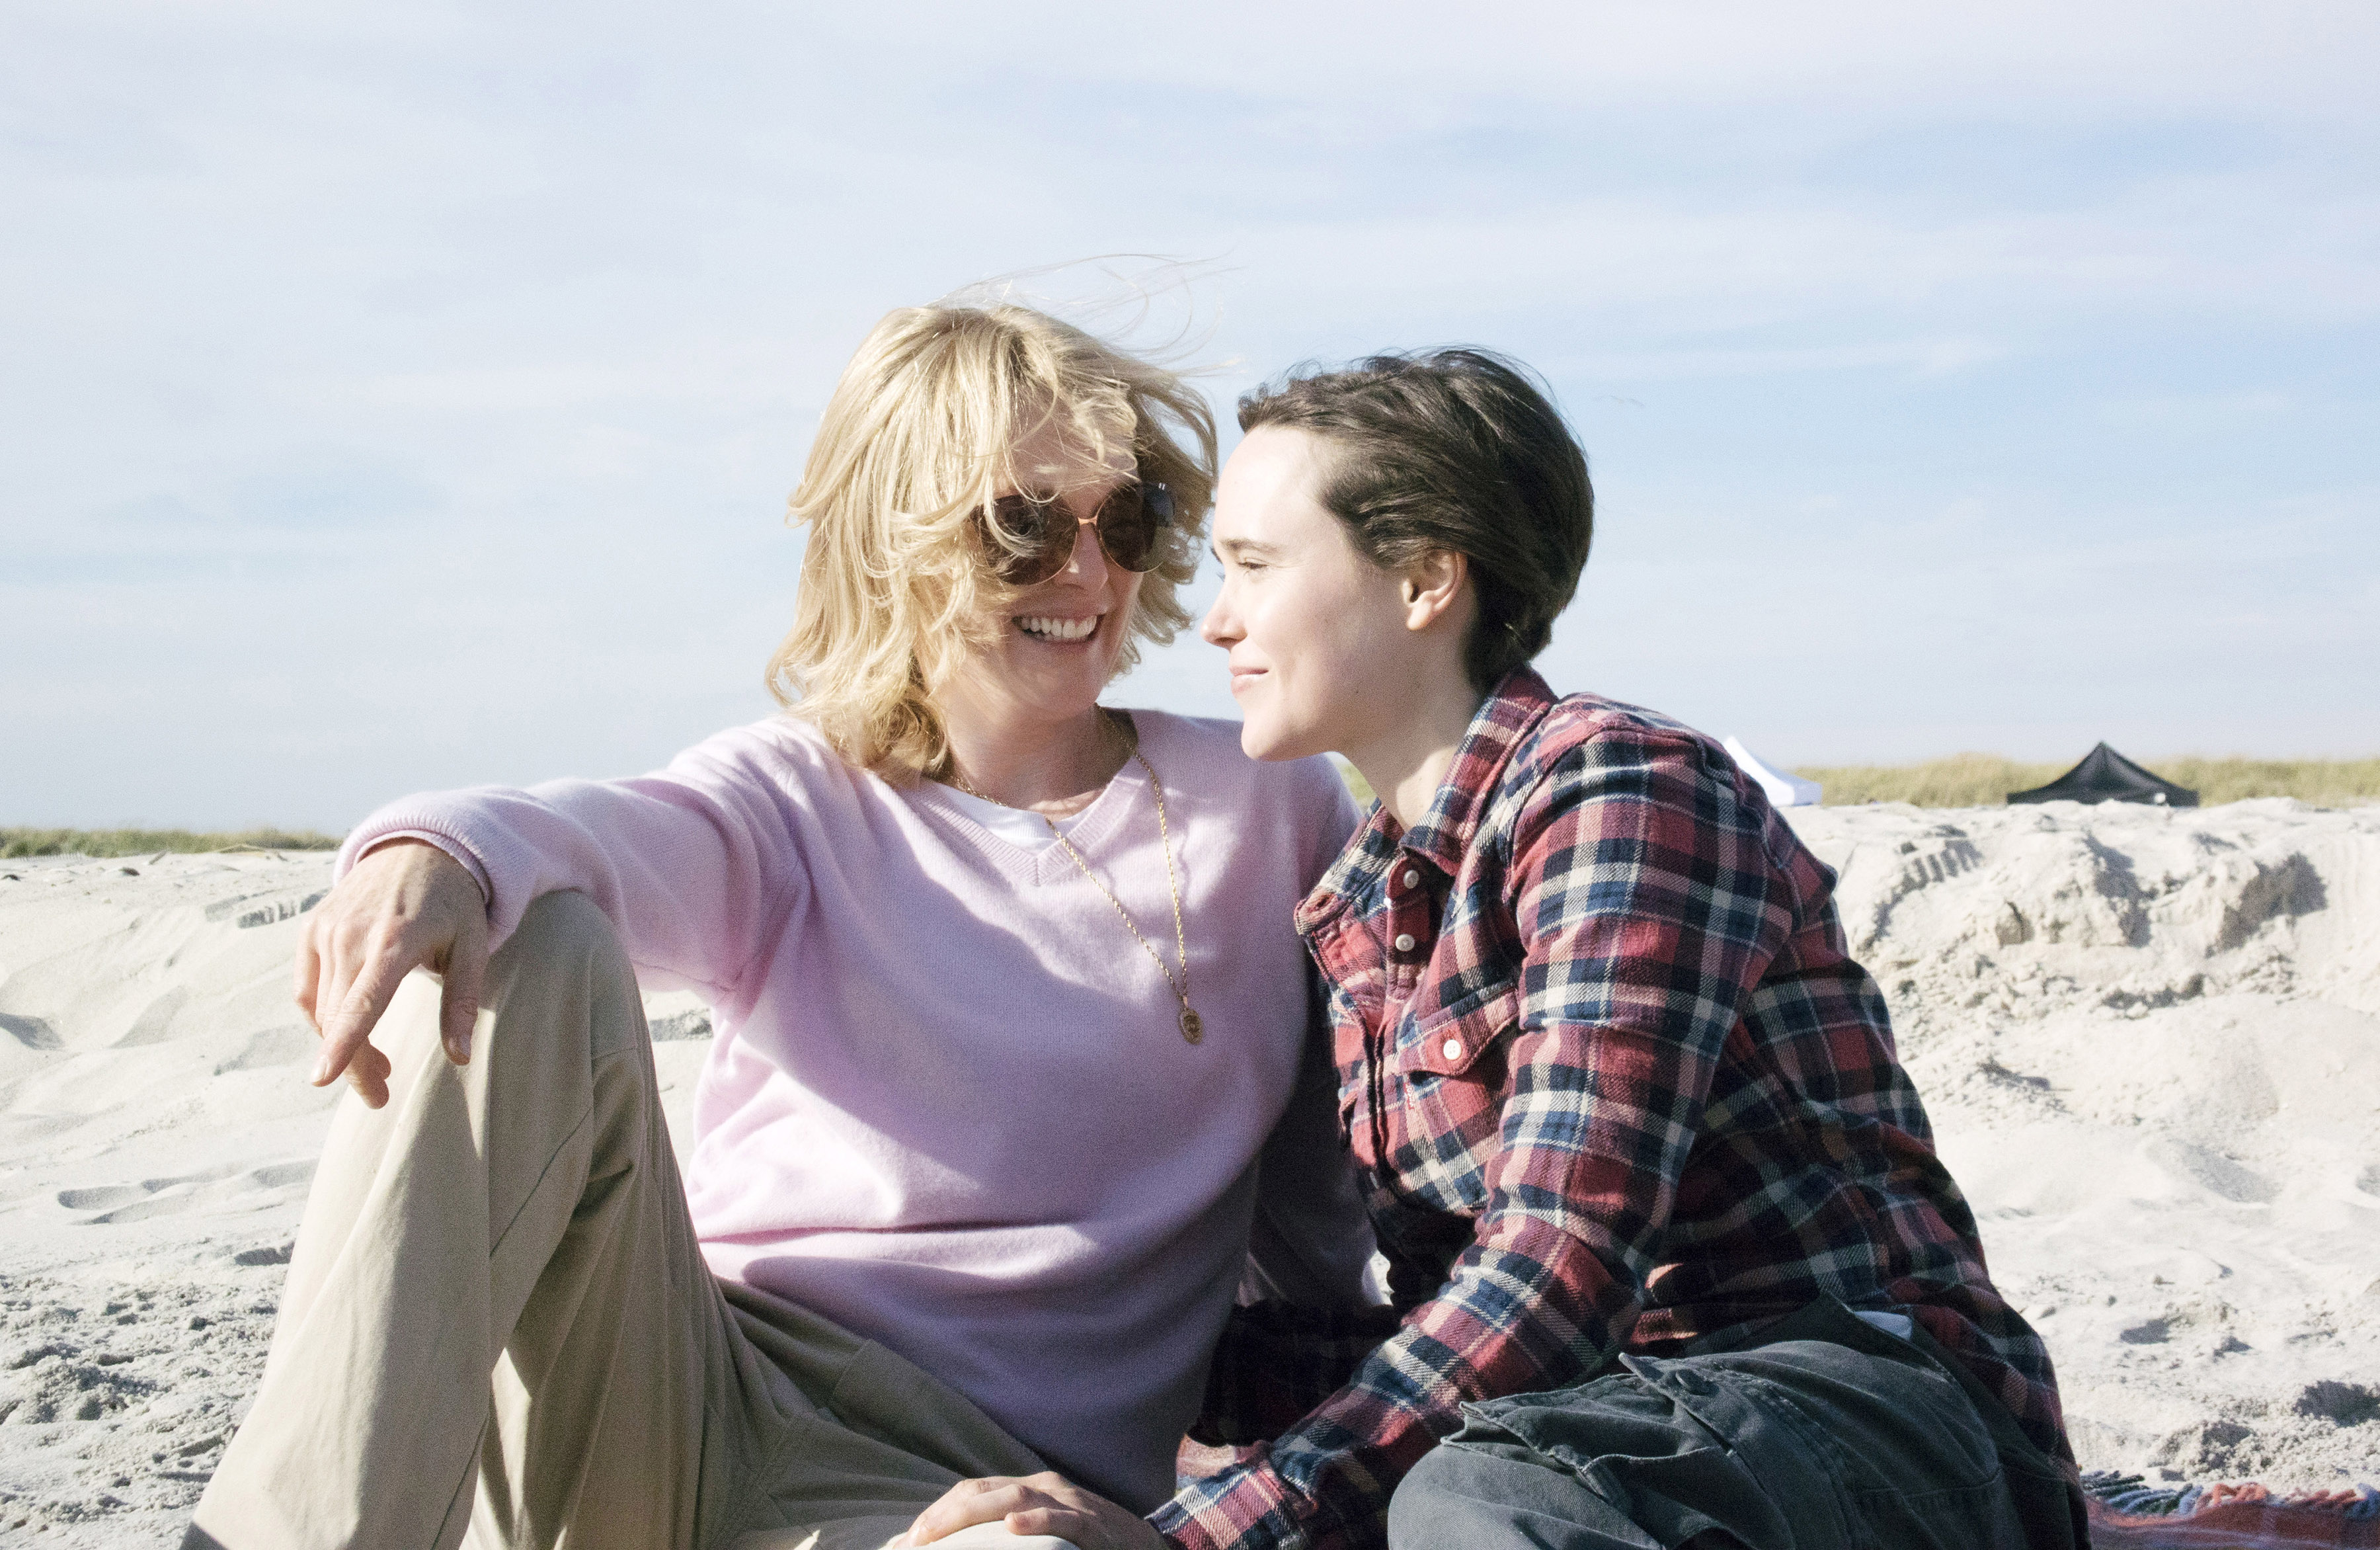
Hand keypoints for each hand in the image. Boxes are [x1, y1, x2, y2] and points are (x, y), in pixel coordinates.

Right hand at [294, 839, 487, 1108]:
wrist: (418, 848)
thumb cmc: (453, 904)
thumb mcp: (472, 947)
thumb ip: (463, 1003)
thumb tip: (461, 1058)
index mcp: (395, 940)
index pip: (362, 1000)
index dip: (343, 1043)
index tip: (322, 1078)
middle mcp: (352, 934)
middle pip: (339, 1017)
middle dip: (355, 1065)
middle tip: (380, 1096)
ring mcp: (326, 930)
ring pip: (322, 1009)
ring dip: (342, 1047)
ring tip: (378, 1069)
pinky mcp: (311, 929)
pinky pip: (308, 989)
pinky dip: (324, 1019)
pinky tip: (350, 1031)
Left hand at [903, 1472, 1166, 1549]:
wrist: (1147, 1545)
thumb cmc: (1088, 1542)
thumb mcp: (1045, 1531)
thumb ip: (1009, 1533)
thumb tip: (960, 1547)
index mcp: (1029, 1488)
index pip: (974, 1490)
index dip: (940, 1511)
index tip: (909, 1539)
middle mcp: (1046, 1488)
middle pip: (986, 1490)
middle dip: (945, 1514)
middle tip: (914, 1540)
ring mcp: (1070, 1504)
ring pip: (1015, 1497)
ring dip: (973, 1515)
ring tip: (941, 1534)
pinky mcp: (1091, 1526)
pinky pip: (1062, 1521)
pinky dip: (1036, 1521)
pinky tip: (1013, 1527)